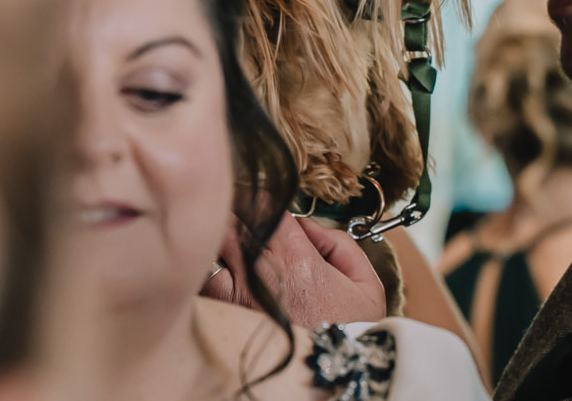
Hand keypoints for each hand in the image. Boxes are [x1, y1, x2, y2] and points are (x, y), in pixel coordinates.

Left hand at [202, 214, 387, 325]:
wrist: (332, 373)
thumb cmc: (348, 335)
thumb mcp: (366, 284)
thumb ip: (339, 242)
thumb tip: (307, 225)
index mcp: (297, 258)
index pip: (266, 205)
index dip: (261, 198)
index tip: (260, 201)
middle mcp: (263, 271)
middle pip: (233, 219)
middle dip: (235, 211)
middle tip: (238, 214)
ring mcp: (238, 294)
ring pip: (214, 246)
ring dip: (219, 241)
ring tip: (227, 245)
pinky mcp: (224, 315)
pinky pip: (205, 280)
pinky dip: (210, 272)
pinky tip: (221, 276)